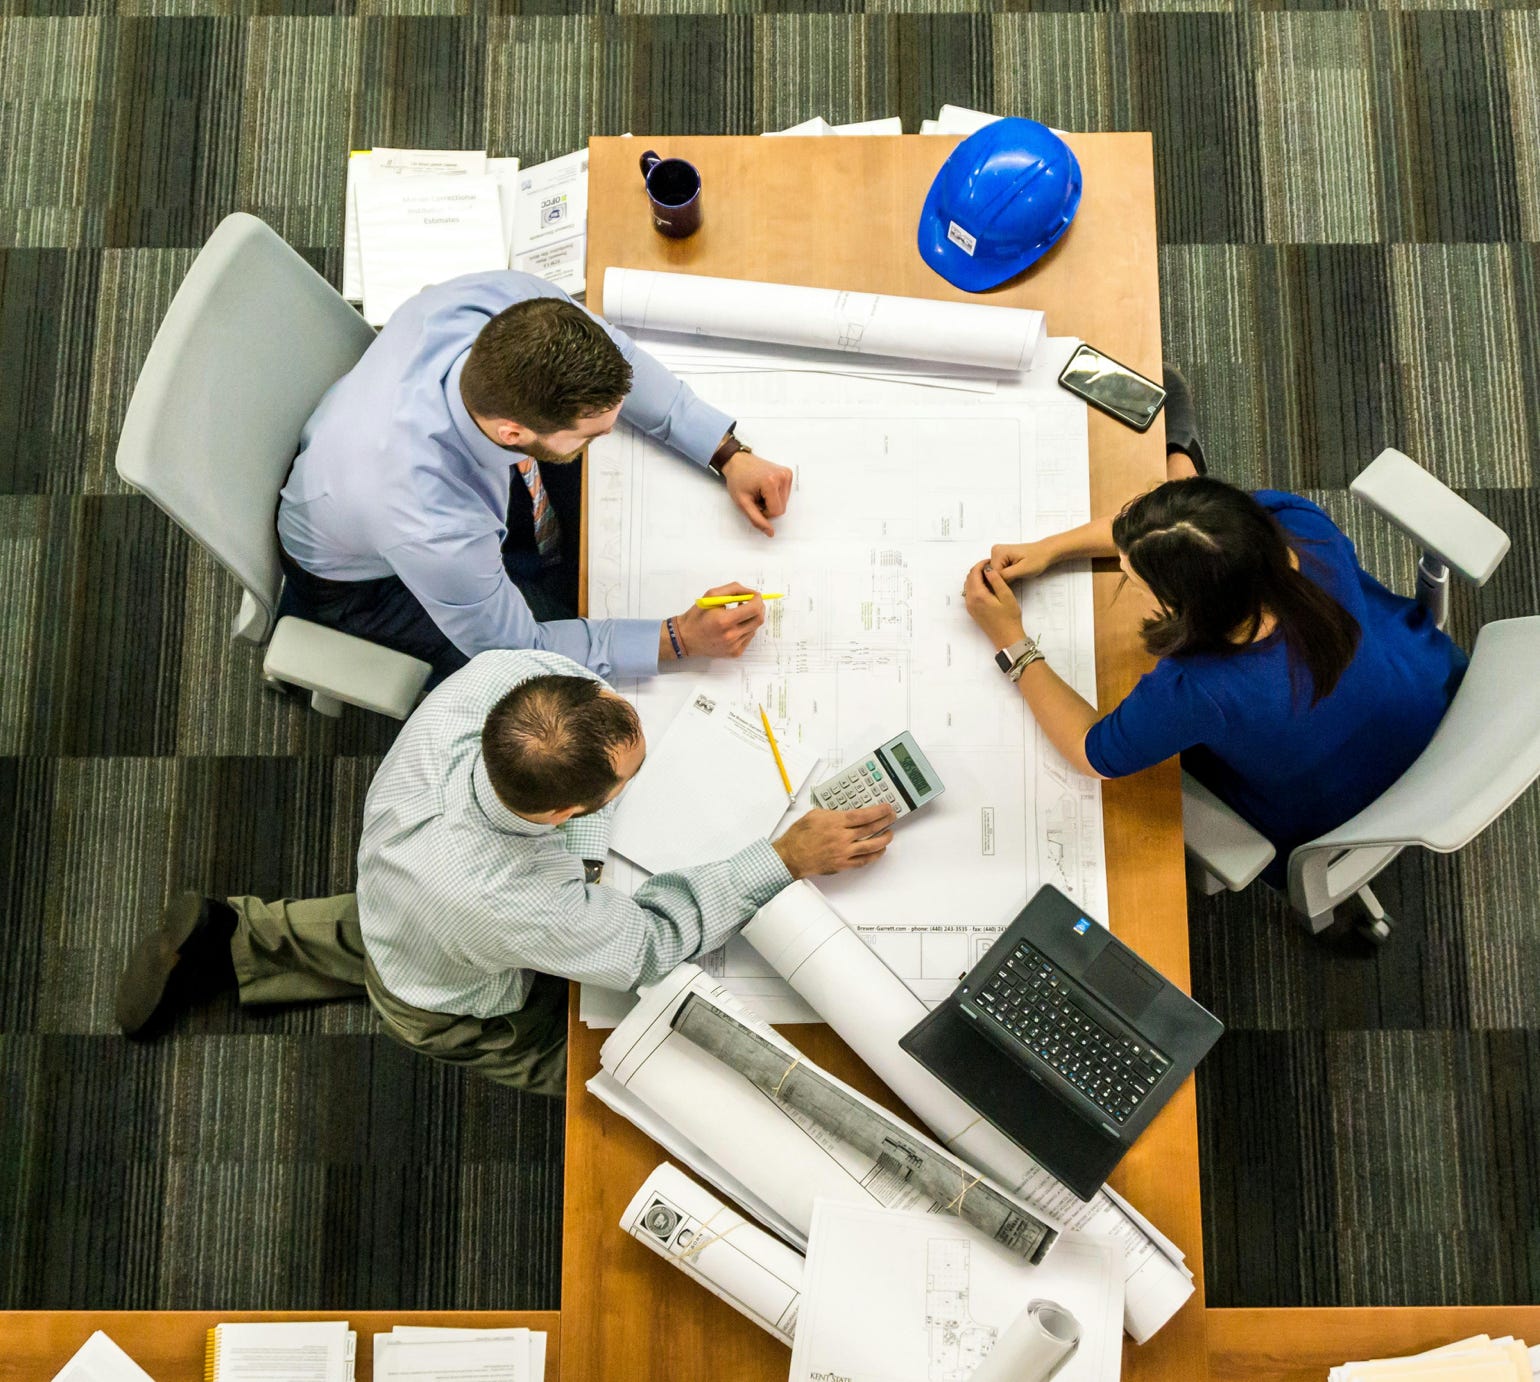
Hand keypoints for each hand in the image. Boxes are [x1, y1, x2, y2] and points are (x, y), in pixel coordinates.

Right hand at [671, 583, 765, 659]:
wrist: (686, 638)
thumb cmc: (697, 616)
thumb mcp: (711, 595)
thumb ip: (733, 589)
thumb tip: (751, 592)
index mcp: (724, 621)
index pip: (753, 609)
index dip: (758, 600)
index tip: (755, 596)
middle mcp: (731, 636)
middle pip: (758, 620)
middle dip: (759, 608)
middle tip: (752, 602)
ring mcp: (734, 646)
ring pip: (754, 628)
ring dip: (750, 618)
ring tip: (737, 615)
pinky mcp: (735, 653)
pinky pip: (748, 638)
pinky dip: (746, 629)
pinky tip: (734, 626)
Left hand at [723, 452, 792, 536]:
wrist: (738, 462)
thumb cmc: (738, 480)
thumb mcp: (743, 503)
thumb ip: (757, 520)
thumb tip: (770, 533)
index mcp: (771, 482)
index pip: (777, 512)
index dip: (764, 513)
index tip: (754, 503)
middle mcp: (782, 476)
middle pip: (782, 508)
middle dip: (768, 507)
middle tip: (756, 497)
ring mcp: (786, 473)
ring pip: (784, 502)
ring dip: (772, 501)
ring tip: (760, 491)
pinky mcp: (788, 473)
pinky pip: (785, 494)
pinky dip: (776, 495)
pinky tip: (766, 487)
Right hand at [773, 805, 894, 878]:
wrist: (790, 856)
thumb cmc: (799, 836)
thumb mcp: (815, 814)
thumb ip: (833, 813)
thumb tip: (845, 813)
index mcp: (836, 822)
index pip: (863, 815)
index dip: (878, 811)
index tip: (887, 808)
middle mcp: (842, 838)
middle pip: (870, 829)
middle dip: (885, 822)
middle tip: (892, 817)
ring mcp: (843, 852)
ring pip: (871, 846)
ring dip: (883, 839)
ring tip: (890, 834)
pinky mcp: (842, 864)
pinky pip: (863, 861)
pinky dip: (874, 856)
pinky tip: (879, 851)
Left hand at [963, 559, 1026, 649]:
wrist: (1007, 638)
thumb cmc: (1010, 618)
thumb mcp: (1006, 596)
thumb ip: (996, 580)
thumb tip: (988, 569)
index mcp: (978, 595)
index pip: (975, 573)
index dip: (981, 564)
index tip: (990, 561)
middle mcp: (970, 600)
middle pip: (969, 578)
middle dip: (978, 569)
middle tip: (990, 566)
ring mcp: (970, 606)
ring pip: (968, 585)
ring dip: (976, 577)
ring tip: (989, 574)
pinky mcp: (972, 611)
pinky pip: (969, 593)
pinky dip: (975, 586)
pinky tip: (986, 585)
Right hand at [989, 540, 1054, 581]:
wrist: (1045, 552)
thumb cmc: (1037, 559)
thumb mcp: (1022, 569)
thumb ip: (1005, 575)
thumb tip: (992, 581)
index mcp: (998, 552)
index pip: (992, 574)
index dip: (1002, 581)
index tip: (1015, 579)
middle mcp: (994, 551)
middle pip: (992, 574)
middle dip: (1003, 579)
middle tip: (1017, 575)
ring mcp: (997, 554)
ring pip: (995, 574)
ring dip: (1005, 577)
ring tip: (1017, 573)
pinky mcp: (1001, 557)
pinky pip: (998, 571)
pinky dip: (1006, 575)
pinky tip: (1015, 572)